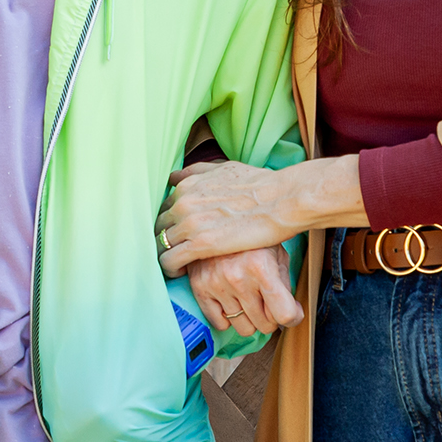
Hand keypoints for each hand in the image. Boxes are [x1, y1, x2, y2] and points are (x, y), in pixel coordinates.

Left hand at [158, 160, 303, 273]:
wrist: (283, 199)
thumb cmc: (260, 184)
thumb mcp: (224, 168)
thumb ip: (198, 172)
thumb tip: (176, 176)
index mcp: (187, 186)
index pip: (164, 208)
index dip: (171, 223)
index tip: (179, 233)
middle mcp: (183, 202)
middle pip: (158, 227)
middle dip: (166, 239)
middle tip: (178, 250)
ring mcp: (189, 224)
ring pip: (161, 244)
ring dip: (168, 254)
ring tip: (178, 264)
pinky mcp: (200, 244)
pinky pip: (170, 260)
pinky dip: (171, 268)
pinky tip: (180, 272)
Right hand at [187, 245, 302, 336]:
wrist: (216, 220)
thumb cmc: (252, 238)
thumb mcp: (277, 254)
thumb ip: (285, 284)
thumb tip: (293, 314)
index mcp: (261, 267)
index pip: (284, 314)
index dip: (293, 316)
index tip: (292, 312)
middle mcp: (237, 278)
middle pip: (265, 325)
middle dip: (270, 317)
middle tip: (267, 302)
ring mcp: (216, 284)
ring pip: (243, 328)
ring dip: (249, 318)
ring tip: (249, 299)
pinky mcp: (199, 288)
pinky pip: (220, 323)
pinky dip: (228, 317)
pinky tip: (232, 301)